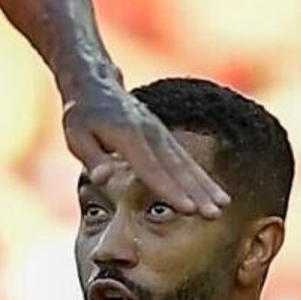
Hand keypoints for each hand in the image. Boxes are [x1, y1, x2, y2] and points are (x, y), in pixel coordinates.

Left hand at [62, 83, 225, 218]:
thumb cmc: (82, 117)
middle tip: (215, 214)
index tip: (189, 209)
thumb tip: (102, 178)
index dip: (171, 190)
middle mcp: (150, 134)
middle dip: (198, 193)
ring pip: (187, 163)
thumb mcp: (76, 136)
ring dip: (206, 185)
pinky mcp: (165, 137)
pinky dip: (202, 176)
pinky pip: (186, 159)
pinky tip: (216, 191)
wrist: (96, 86)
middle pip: (176, 168)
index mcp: (128, 136)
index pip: (151, 169)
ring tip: (224, 205)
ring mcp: (161, 134)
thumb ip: (92, 158)